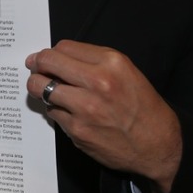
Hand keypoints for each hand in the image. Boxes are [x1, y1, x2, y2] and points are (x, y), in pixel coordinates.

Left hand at [25, 40, 181, 192]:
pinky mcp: (77, 130)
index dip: (51, 53)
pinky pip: (52, 112)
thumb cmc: (142, 107)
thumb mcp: (126, 72)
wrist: (158, 145)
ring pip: (41, 88)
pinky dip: (55, 110)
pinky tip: (67, 111)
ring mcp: (84, 108)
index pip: (63, 47)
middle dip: (36, 64)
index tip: (45, 58)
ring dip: (39, 88)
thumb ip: (93, 61)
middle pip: (47, 62)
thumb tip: (56, 56)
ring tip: (45, 89)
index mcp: (111, 63)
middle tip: (34, 68)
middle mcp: (97, 82)